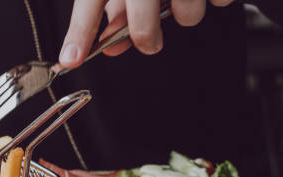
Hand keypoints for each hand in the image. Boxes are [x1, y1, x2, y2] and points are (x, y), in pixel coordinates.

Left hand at [58, 0, 234, 68]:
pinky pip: (217, 1)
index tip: (71, 58)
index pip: (91, 2)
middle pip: (143, 23)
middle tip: (148, 39)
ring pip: (187, 15)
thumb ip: (117, 8)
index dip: (80, 33)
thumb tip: (110, 43)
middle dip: (145, 37)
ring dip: (186, 12)